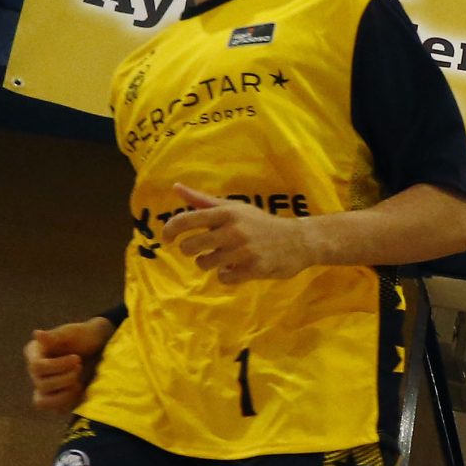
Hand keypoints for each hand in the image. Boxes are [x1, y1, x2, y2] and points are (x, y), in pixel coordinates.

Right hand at [24, 316, 112, 412]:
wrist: (100, 347)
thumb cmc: (83, 336)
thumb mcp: (72, 333)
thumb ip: (55, 336)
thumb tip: (36, 334)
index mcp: (35, 354)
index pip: (36, 367)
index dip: (58, 366)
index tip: (77, 358)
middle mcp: (36, 372)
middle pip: (41, 385)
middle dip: (66, 378)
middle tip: (80, 366)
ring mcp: (45, 387)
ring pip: (43, 402)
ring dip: (65, 394)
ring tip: (79, 383)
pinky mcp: (57, 399)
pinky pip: (57, 410)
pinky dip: (70, 403)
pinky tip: (81, 391)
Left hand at [158, 184, 317, 283]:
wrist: (298, 240)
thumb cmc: (260, 223)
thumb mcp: (235, 208)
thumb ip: (203, 201)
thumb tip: (176, 188)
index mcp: (226, 213)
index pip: (186, 220)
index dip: (170, 230)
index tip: (167, 238)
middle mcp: (233, 230)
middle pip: (190, 247)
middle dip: (191, 250)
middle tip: (201, 248)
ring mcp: (243, 251)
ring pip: (205, 263)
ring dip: (209, 263)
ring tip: (222, 258)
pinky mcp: (253, 269)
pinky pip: (224, 277)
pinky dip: (226, 275)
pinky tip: (236, 268)